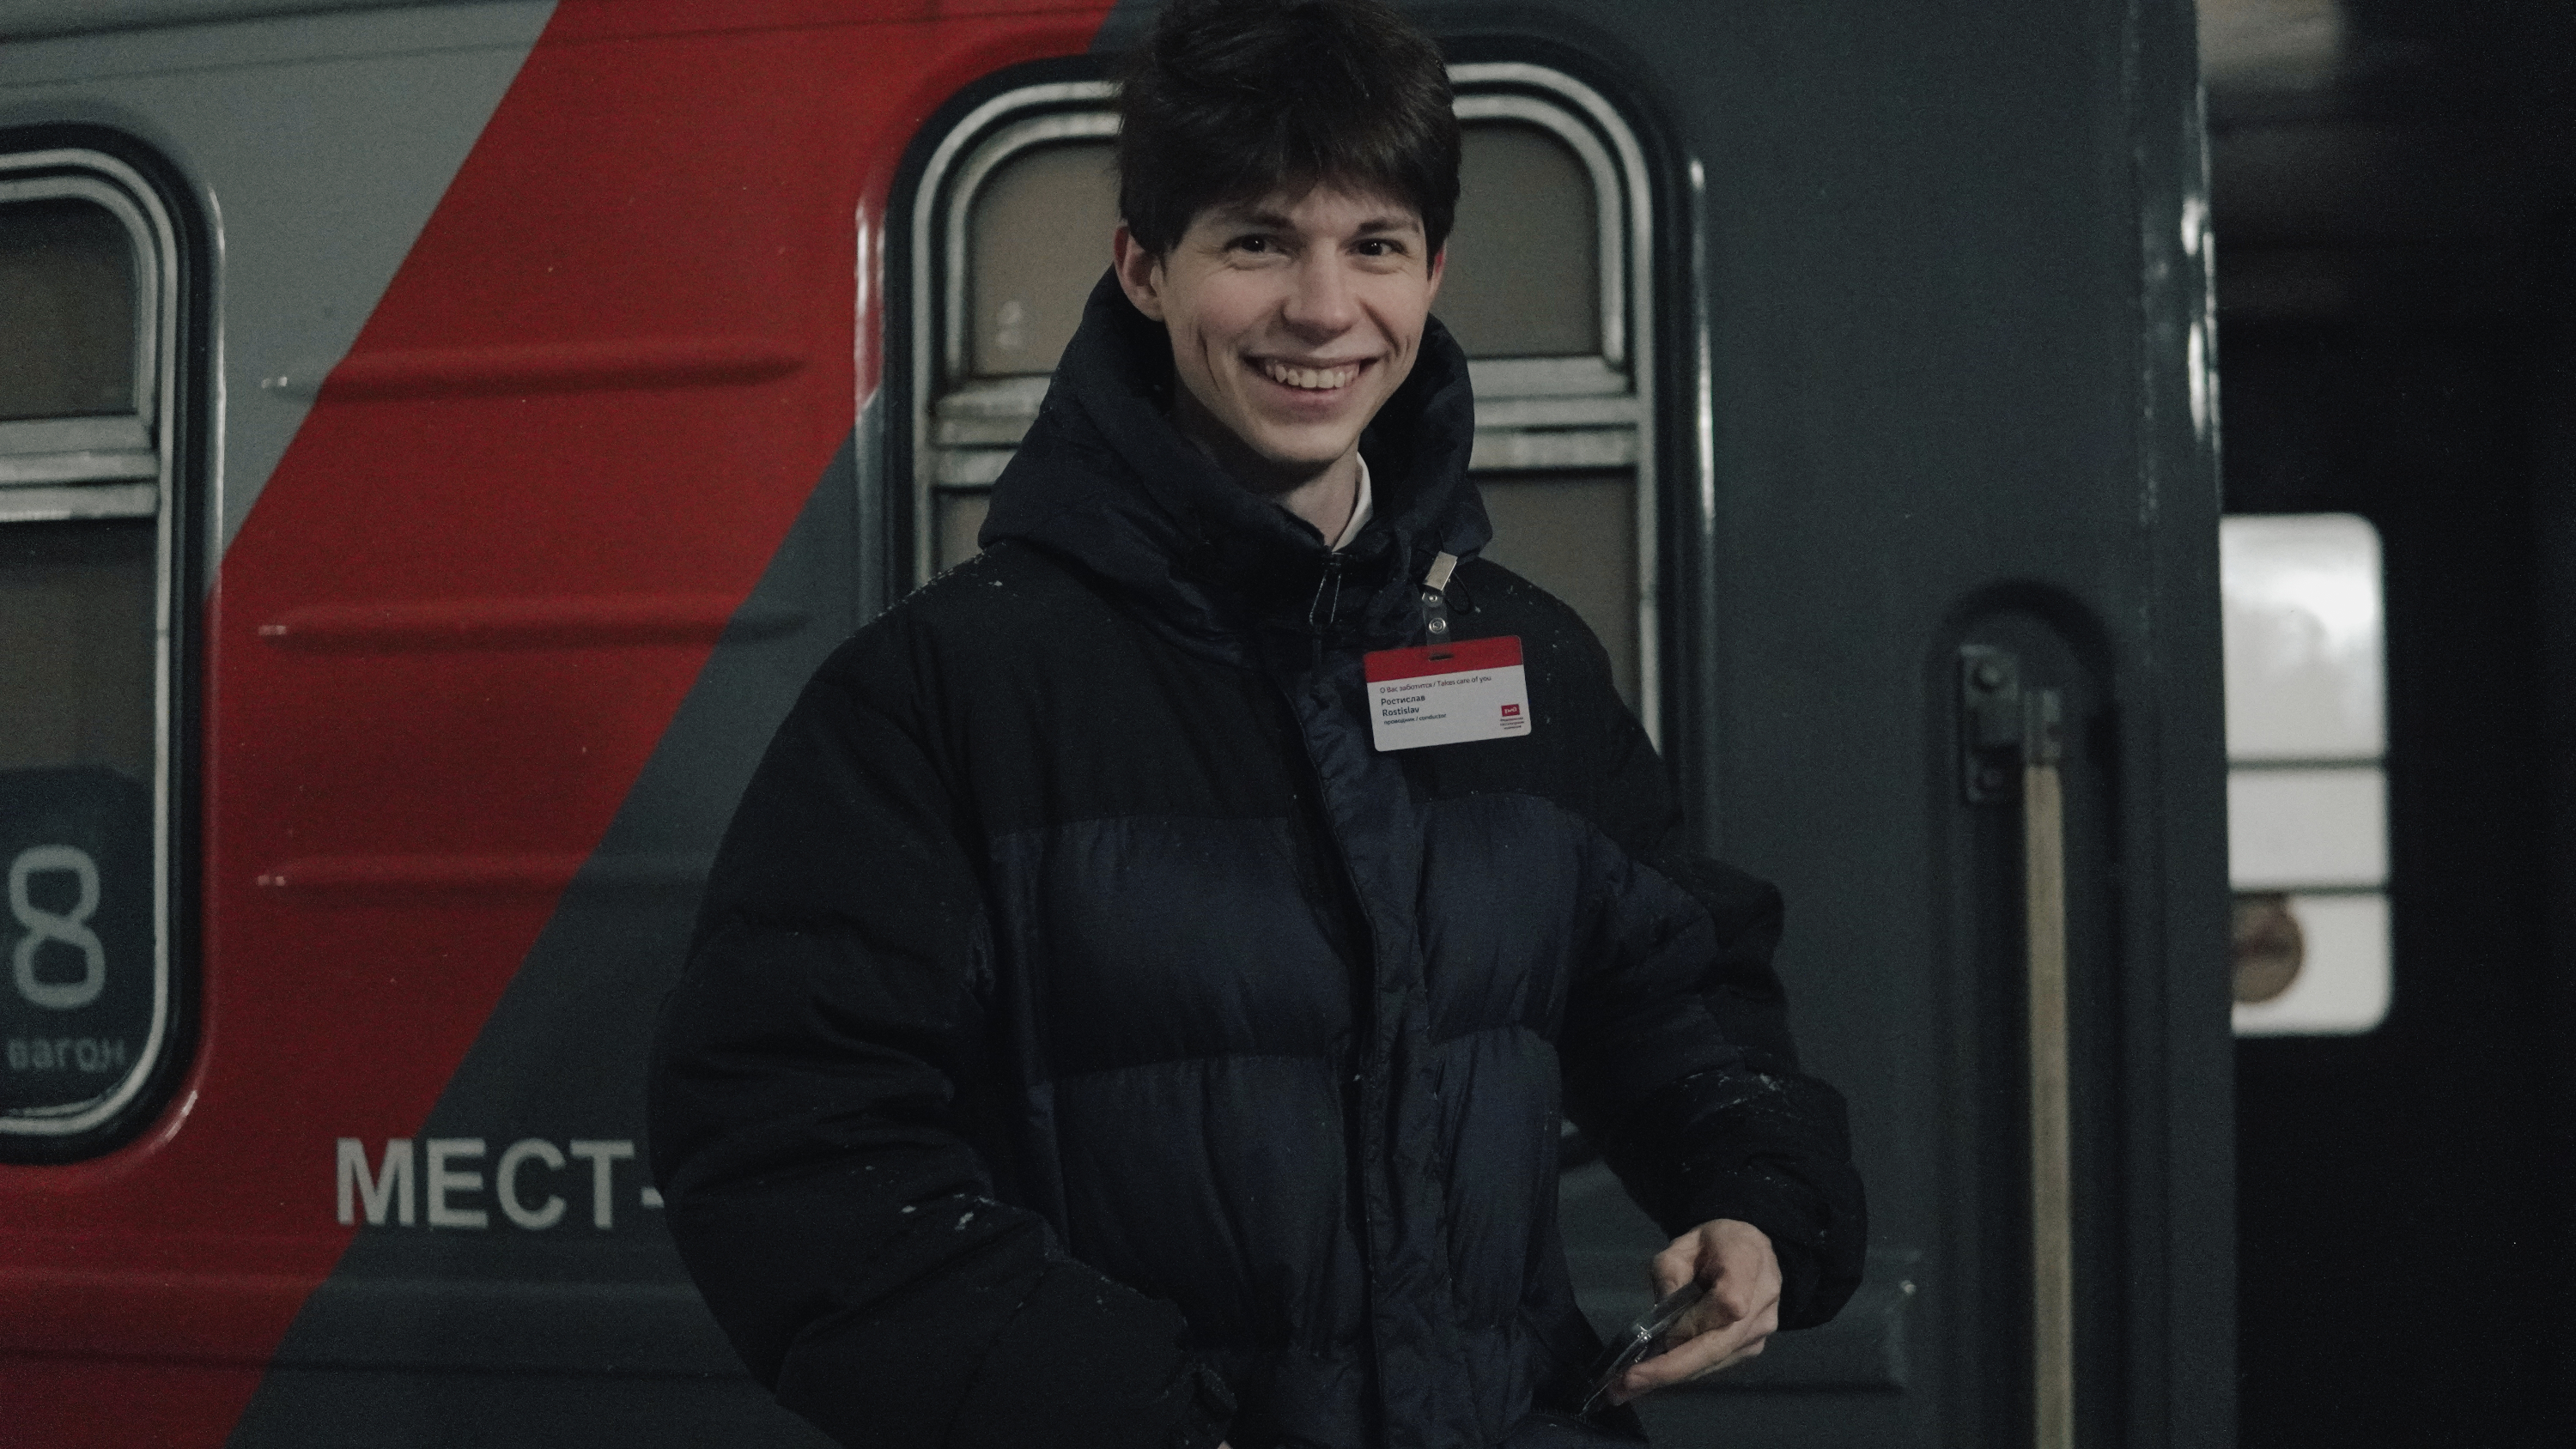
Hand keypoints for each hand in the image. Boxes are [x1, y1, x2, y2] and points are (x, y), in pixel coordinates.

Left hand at [1611, 1218, 1780, 1403]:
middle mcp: (1762, 1302)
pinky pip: (1716, 1362)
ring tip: (1627, 1388)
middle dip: (1670, 1368)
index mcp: (1748, 1263)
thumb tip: (1661, 1320)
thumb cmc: (1713, 1245)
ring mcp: (1761, 1329)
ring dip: (1671, 1376)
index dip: (1694, 1323)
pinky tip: (1653, 1377)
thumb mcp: (1683, 1245)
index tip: (1661, 1336)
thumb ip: (1670, 1274)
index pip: (1728, 1303)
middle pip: (1718, 1345)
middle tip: (1627, 1384)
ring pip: (1714, 1360)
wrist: (1751, 1251)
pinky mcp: (1753, 1347)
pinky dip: (1684, 1370)